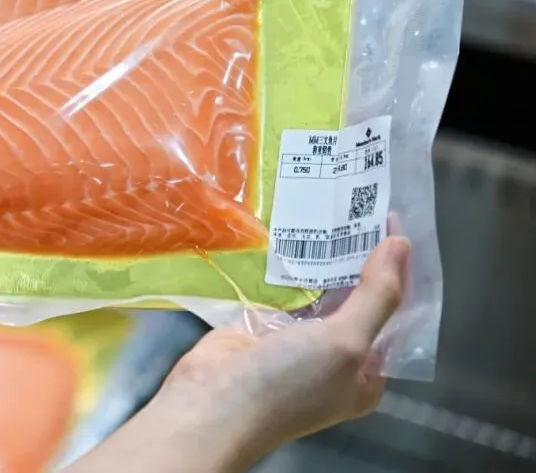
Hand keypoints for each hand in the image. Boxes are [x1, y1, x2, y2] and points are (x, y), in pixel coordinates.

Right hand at [71, 234, 409, 472]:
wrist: (212, 404)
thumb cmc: (288, 383)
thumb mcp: (346, 344)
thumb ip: (376, 296)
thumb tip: (400, 246)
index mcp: (366, 374)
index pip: (395, 315)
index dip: (399, 272)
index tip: (395, 224)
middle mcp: (335, 358)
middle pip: (357, 301)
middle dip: (362, 260)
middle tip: (361, 208)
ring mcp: (296, 341)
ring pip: (319, 292)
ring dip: (326, 258)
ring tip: (331, 210)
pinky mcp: (262, 325)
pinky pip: (284, 290)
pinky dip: (289, 265)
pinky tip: (293, 232)